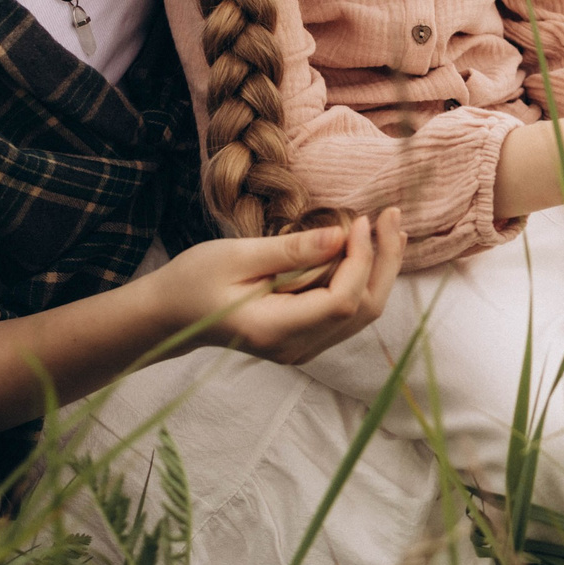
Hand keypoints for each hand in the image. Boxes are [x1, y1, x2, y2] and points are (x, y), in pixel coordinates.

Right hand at [149, 208, 405, 365]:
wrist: (170, 314)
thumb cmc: (194, 279)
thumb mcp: (237, 256)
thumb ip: (291, 251)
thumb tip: (341, 236)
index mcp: (275, 330)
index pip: (341, 302)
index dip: (361, 260)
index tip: (362, 220)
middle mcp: (295, 348)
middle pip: (362, 311)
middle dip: (384, 262)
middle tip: (393, 216)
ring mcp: (301, 348)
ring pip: (360, 315)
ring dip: (380, 270)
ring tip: (391, 227)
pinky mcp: (303, 338)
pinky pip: (345, 312)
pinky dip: (363, 279)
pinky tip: (369, 248)